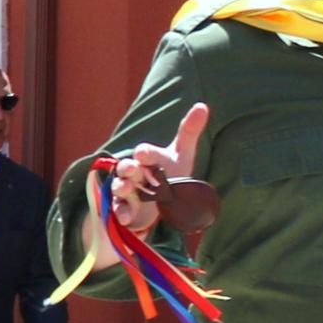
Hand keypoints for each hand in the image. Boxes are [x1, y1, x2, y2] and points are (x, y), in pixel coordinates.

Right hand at [105, 102, 210, 234]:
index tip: (144, 154)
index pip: (145, 152)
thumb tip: (203, 105)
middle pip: (126, 167)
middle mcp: (134, 171)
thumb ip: (189, 131)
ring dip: (121, 186)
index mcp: (148, 157)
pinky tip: (126, 217)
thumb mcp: (182, 154)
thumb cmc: (170, 172)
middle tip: (133, 168)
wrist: (158, 198)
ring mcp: (127, 189)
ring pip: (120, 186)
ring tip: (125, 188)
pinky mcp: (124, 206)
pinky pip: (119, 209)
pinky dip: (121, 212)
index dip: (145, 153)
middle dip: (128, 167)